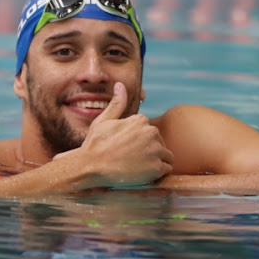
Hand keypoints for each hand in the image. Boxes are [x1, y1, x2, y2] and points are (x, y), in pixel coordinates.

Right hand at [54, 82, 173, 186]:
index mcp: (141, 120)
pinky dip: (158, 172)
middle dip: (150, 150)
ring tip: (139, 167)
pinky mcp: (157, 168)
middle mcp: (151, 132)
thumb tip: (120, 85)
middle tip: (131, 159)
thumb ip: (117, 103)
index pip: (149, 131)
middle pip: (160, 142)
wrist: (91, 166)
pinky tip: (144, 173)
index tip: (128, 148)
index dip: (139, 141)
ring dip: (156, 161)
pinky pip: (167, 168)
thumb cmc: (95, 144)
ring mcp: (155, 150)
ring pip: (166, 155)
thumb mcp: (104, 120)